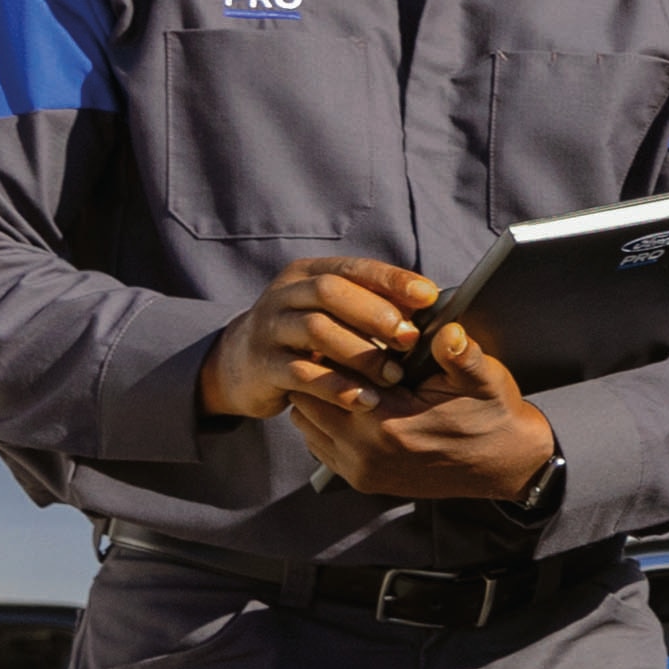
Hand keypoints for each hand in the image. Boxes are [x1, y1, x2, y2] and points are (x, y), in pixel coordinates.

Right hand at [200, 257, 438, 422]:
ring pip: (316, 330)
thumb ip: (370, 304)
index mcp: (310, 273)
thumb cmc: (305, 336)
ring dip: (360, 353)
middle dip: (376, 314)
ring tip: (393, 376)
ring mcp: (269, 328)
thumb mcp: (332, 312)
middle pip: (331, 292)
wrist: (239, 364)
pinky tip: (364, 400)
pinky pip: (301, 373)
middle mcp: (286, 294)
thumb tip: (429, 308)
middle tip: (410, 339)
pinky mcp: (261, 366)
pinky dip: (336, 386)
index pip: (355, 267)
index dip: (393, 279)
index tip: (429, 296)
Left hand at [284, 320, 560, 510]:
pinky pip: (318, 446)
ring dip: (317, 397)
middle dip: (318, 372)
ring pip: (306, 424)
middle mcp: (367, 454)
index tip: (340, 328)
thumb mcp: (484, 379)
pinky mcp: (362, 481)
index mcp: (391, 425)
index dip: (330, 349)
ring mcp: (361, 471)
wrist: (504, 464)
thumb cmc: (491, 415)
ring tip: (340, 372)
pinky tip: (348, 400)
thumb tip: (449, 332)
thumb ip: (461, 355)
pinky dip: (323, 421)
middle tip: (335, 346)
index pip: (330, 379)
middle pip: (307, 401)